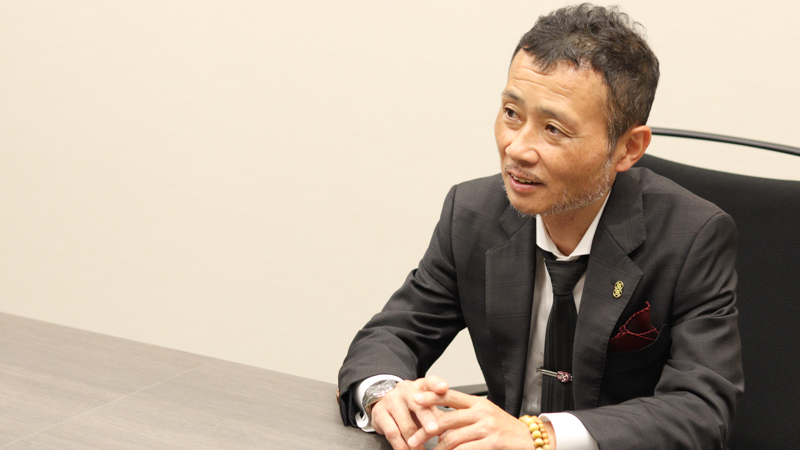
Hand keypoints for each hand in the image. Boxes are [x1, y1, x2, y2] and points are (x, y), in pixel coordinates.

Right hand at [371, 375, 449, 449]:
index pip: (431, 381)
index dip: (438, 385)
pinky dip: (401, 446)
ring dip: (415, 442)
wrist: (385, 403)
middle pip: (418, 405)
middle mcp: (406, 390)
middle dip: (427, 420)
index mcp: (421, 385)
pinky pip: (392, 433)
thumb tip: (454, 430)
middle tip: (434, 430)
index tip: (444, 388)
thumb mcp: (426, 405)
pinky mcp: (380, 413)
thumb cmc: (411, 406)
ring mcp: (391, 400)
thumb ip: (439, 415)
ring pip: (406, 424)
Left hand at [413, 389, 546, 449]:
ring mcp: (487, 427)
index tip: (415, 399)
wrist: (531, 440)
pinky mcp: (493, 442)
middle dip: (427, 430)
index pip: (450, 395)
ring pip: (453, 437)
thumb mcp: (486, 415)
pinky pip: (467, 449)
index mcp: (478, 403)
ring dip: (438, 448)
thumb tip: (439, 419)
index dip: (431, 396)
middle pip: (447, 418)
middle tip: (414, 439)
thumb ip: (465, 414)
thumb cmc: (506, 429)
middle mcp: (482, 412)